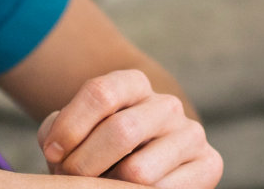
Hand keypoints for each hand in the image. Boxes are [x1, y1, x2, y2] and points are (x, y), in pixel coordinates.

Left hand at [35, 69, 221, 187]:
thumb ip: (59, 130)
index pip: (101, 93)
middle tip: (72, 178)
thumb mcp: (75, 134)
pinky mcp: (209, 164)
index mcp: (134, 85)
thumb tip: (58, 146)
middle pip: (121, 131)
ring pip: (140, 169)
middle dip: (86, 164)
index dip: (71, 127)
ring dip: (110, 186)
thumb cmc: (98, 151)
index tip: (53, 152)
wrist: (142, 172)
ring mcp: (191, 133)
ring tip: (102, 186)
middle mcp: (166, 105)